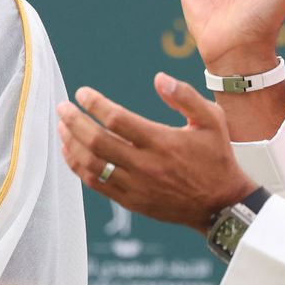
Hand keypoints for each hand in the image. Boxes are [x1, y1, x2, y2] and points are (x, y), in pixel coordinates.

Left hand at [57, 73, 256, 232]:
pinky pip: (95, 183)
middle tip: (62, 107)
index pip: (117, 119)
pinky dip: (76, 166)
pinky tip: (69, 150)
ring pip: (91, 164)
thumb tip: (159, 78)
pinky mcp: (130, 201)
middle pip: (97, 141)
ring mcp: (136, 185)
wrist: (222, 206)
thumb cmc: (216, 159)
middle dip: (74, 121)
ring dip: (71, 143)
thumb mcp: (212, 121)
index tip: (82, 93)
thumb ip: (186, 96)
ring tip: (62, 126)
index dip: (94, 104)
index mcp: (163, 142)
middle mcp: (146, 165)